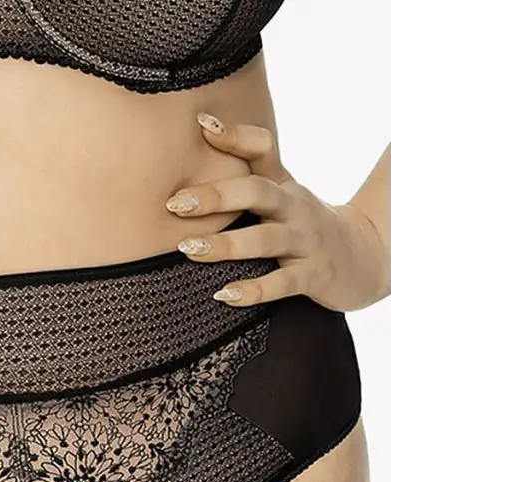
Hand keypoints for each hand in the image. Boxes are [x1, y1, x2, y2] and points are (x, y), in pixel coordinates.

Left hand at [166, 114, 390, 311]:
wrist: (366, 258)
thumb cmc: (307, 226)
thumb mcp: (285, 196)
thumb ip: (248, 181)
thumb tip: (199, 154)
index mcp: (284, 185)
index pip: (263, 149)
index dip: (235, 136)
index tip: (202, 124)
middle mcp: (295, 208)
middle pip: (258, 193)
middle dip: (217, 197)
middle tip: (177, 203)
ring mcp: (306, 242)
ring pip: (265, 240)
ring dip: (226, 245)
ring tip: (189, 248)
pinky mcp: (313, 276)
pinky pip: (281, 284)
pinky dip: (253, 290)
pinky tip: (225, 295)